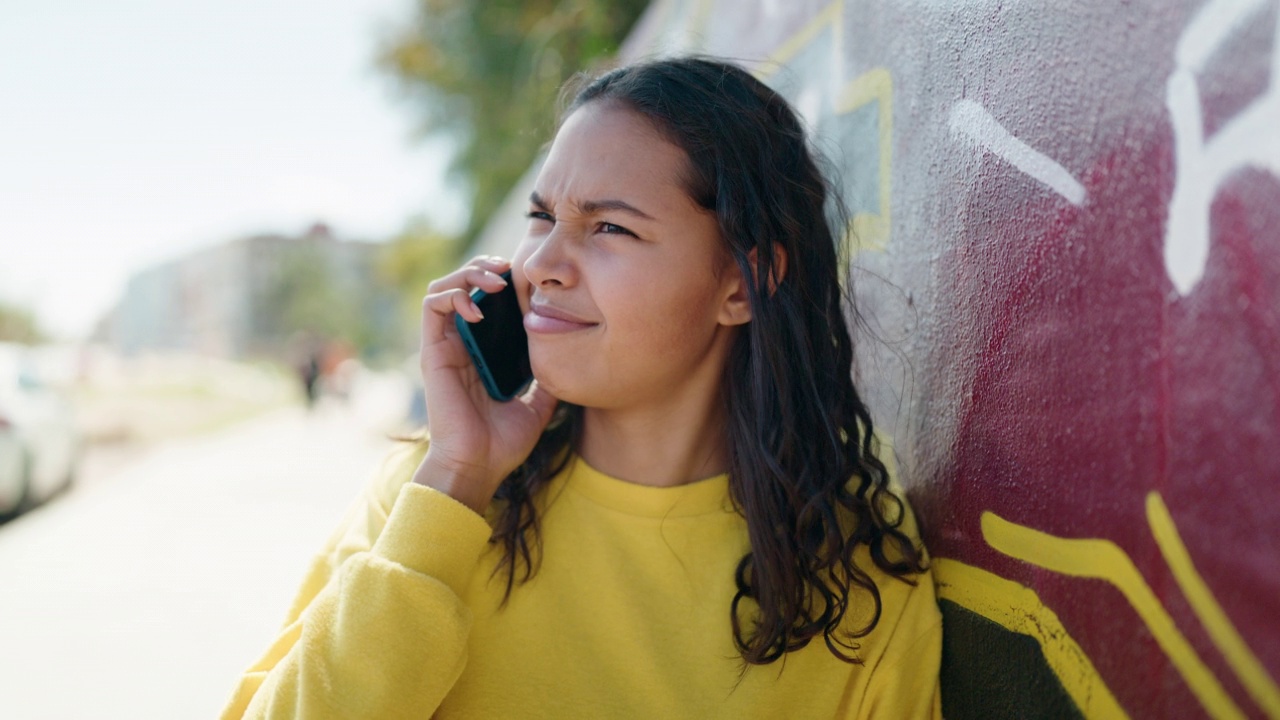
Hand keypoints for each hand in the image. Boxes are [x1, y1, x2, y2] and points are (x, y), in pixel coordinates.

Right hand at [413, 256, 557, 512]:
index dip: (502, 280)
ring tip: (495, 281)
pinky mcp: (432, 352)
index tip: (527, 278)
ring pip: (443, 288)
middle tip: (509, 269)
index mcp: (482, 352)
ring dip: (467, 274)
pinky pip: (431, 307)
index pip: (486, 301)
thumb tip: (571, 360)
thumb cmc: (503, 444)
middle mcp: (460, 344)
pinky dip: (452, 297)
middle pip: (463, 285)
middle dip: (485, 267)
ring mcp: (444, 346)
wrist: (478, 467)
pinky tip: (478, 310)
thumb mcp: (538, 405)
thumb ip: (548, 379)